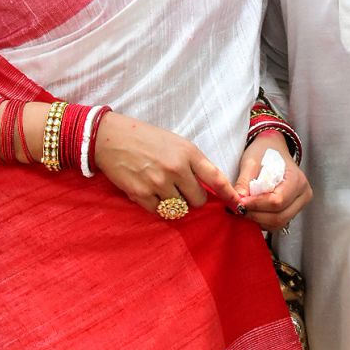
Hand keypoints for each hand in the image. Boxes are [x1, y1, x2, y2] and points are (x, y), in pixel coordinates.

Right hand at [93, 111, 241, 215]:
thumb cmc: (146, 138)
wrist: (112, 138)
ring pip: (179, 208)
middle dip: (192, 198)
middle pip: (198, 200)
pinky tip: (149, 191)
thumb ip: (193, 163)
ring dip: (173, 202)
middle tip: (181, 189)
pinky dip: (157, 206)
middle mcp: (176, 168)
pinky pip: (159, 212)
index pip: (215, 177)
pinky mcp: (142, 194)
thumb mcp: (176, 143)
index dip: (228, 194)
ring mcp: (159, 182)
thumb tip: (208, 186)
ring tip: (162, 187)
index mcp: (188, 153)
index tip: (237, 205)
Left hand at [234, 132, 311, 231]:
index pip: (278, 201)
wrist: (273, 149)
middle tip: (239, 210)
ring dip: (259, 221)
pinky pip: (278, 223)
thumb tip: (237, 200)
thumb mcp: (251, 161)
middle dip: (256, 216)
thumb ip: (244, 181)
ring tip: (244, 210)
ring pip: (279, 223)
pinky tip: (253, 212)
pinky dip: (263, 221)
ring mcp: (300, 204)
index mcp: (297, 179)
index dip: (257, 205)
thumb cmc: (264, 152)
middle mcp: (303, 194)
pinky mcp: (293, 210)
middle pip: (280, 216)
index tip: (240, 203)